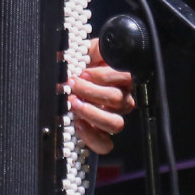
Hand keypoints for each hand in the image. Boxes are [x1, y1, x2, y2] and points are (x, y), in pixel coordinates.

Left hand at [68, 38, 133, 154]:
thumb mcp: (87, 52)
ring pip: (115, 123)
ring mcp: (113, 118)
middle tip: (72, 85)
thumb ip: (94, 49)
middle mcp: (122, 100)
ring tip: (73, 103)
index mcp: (121, 79)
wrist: (70, 84)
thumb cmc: (81, 67)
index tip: (83, 72)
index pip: (125, 77)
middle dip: (91, 91)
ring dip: (92, 113)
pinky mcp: (102, 135)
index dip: (103, 76)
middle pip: (117, 100)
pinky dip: (91, 137)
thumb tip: (95, 49)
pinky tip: (78, 124)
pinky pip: (105, 145)